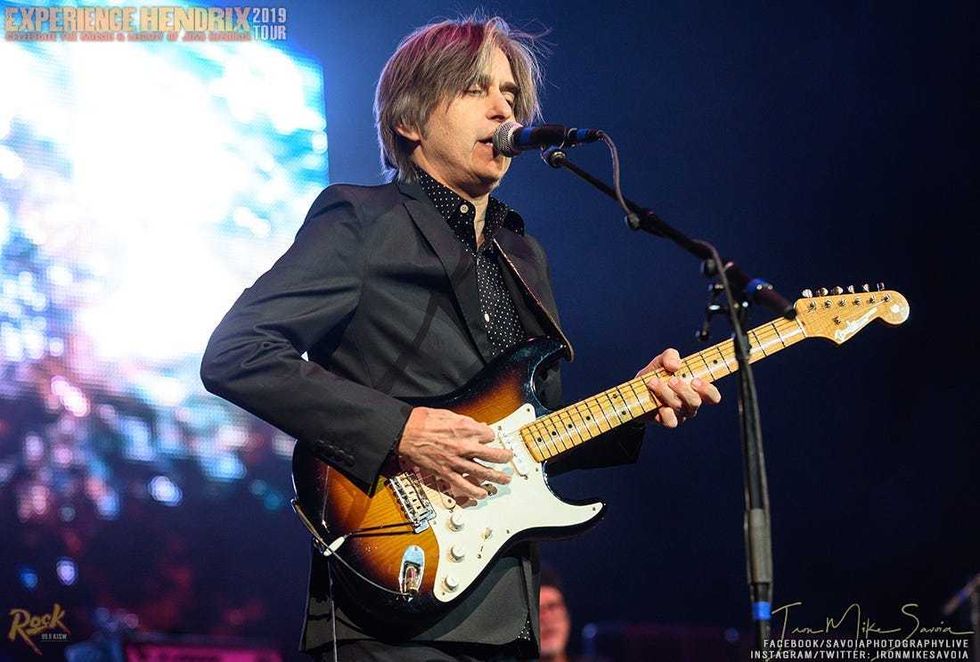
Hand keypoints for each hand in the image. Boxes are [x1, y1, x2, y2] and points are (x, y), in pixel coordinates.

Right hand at [396, 407, 512, 499]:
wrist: (405, 432)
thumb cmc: (423, 421)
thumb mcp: (448, 414)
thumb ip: (466, 422)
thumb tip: (478, 426)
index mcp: (466, 428)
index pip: (489, 435)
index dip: (488, 436)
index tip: (486, 438)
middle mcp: (465, 445)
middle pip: (493, 454)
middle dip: (504, 457)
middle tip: (508, 458)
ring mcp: (457, 461)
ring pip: (483, 472)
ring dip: (497, 477)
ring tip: (505, 479)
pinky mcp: (446, 472)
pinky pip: (463, 485)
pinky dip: (475, 491)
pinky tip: (482, 494)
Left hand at [636, 348, 721, 427]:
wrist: (635, 390)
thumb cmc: (656, 374)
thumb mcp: (662, 361)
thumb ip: (670, 356)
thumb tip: (675, 365)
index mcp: (696, 389)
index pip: (712, 396)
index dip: (708, 390)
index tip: (695, 380)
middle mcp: (690, 404)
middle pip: (695, 402)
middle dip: (683, 390)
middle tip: (671, 380)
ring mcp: (680, 414)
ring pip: (679, 408)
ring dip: (666, 393)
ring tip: (653, 382)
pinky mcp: (666, 421)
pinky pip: (670, 421)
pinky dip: (662, 410)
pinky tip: (654, 400)